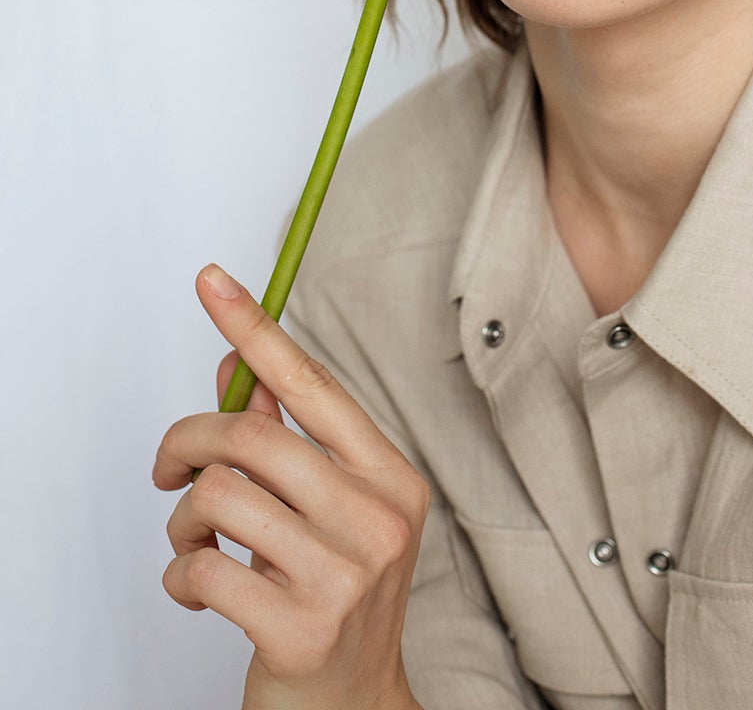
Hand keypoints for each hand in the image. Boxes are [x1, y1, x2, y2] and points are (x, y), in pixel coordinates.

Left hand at [154, 264, 428, 709]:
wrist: (353, 707)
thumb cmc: (335, 598)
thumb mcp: (323, 509)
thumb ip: (284, 435)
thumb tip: (236, 362)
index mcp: (390, 475)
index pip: (312, 383)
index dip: (256, 327)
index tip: (212, 280)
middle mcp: (378, 517)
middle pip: (251, 437)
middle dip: (186, 443)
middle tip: (168, 469)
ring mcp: (345, 574)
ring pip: (219, 497)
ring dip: (184, 521)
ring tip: (197, 544)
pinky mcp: (301, 627)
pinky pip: (204, 569)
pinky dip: (181, 576)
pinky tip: (202, 590)